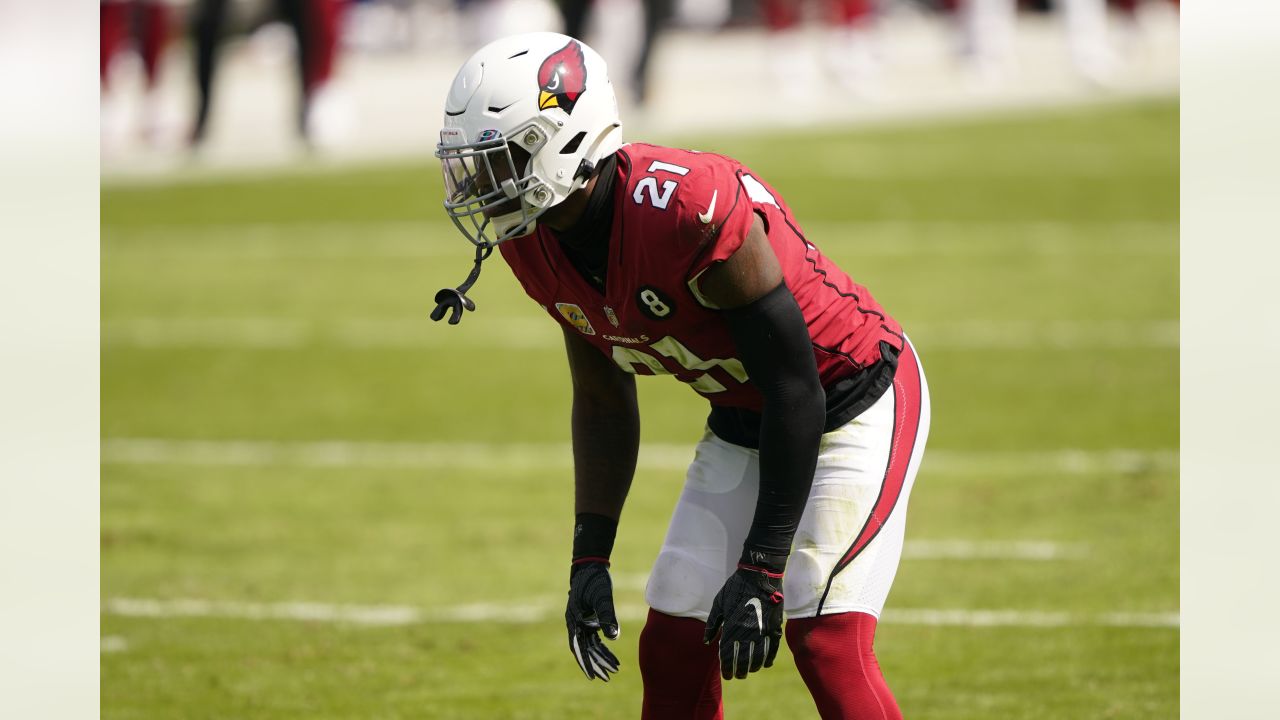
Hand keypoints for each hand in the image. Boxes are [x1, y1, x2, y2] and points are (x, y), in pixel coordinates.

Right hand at [565, 561, 620, 680]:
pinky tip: (610, 651)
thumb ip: (608, 617)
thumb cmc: (595, 581)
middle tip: (607, 677)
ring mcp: (580, 621)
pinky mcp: (587, 618)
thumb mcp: (603, 598)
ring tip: (613, 668)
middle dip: (595, 664)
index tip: (593, 677)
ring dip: (600, 656)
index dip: (586, 663)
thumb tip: (613, 637)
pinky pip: (593, 636)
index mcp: (574, 620)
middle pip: (585, 649)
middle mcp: (575, 623)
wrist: (590, 566)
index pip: (580, 648)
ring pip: (590, 644)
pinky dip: (601, 645)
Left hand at [703, 566, 783, 679]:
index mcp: (732, 626)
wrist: (760, 574)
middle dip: (739, 671)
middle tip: (737, 676)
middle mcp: (748, 631)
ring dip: (753, 667)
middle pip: (743, 659)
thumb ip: (712, 624)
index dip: (727, 668)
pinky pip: (773, 648)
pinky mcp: (775, 626)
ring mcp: (763, 630)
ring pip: (759, 657)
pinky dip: (768, 658)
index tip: (726, 675)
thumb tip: (707, 642)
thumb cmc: (736, 587)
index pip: (728, 654)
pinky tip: (764, 665)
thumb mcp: (719, 603)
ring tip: (748, 672)